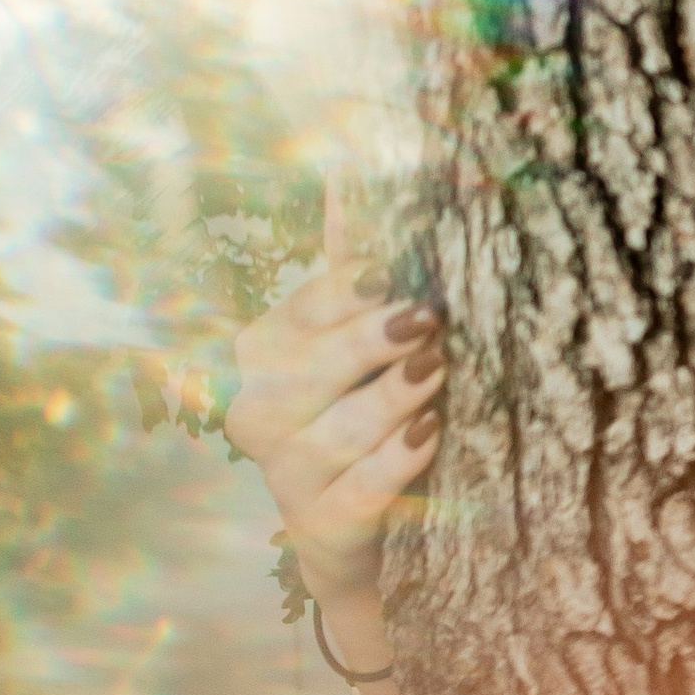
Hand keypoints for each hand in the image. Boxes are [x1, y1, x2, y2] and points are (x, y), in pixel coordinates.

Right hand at [225, 185, 447, 599]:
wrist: (361, 531)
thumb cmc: (361, 409)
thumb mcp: (355, 336)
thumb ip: (354, 262)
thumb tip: (353, 162)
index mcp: (263, 353)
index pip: (300, 313)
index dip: (345, 295)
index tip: (390, 276)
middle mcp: (258, 414)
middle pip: (308, 372)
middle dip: (368, 344)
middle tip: (427, 320)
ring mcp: (286, 478)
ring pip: (335, 432)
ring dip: (389, 399)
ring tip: (436, 372)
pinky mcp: (322, 531)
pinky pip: (358, 495)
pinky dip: (393, 465)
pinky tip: (427, 437)